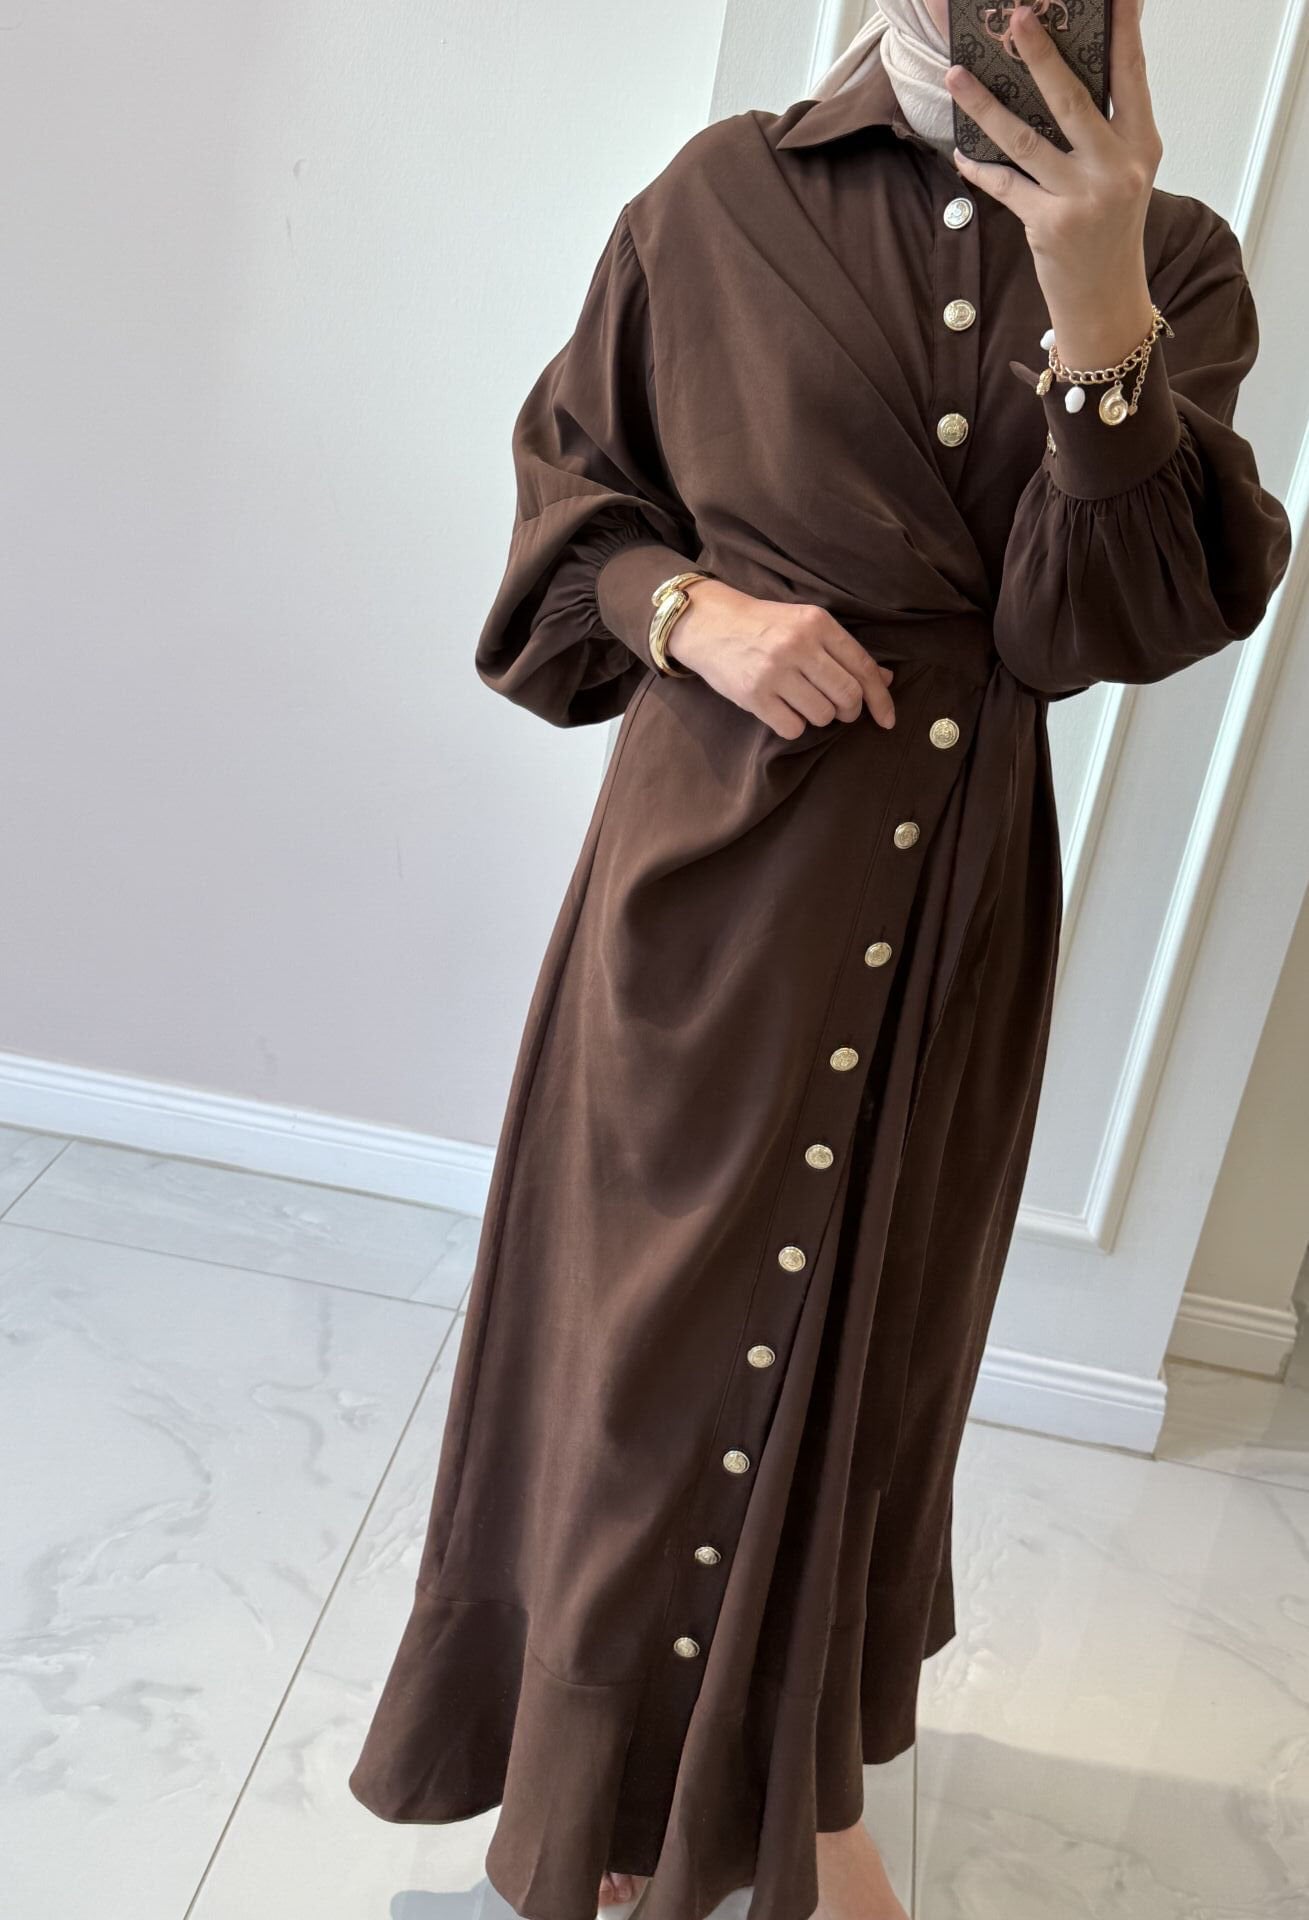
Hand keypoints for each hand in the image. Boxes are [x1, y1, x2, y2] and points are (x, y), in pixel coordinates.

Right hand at [668, 578, 895, 735]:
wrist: (710, 624)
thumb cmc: (764, 626)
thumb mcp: (806, 625)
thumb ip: (844, 651)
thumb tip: (884, 679)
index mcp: (817, 623)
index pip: (862, 666)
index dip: (880, 698)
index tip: (888, 719)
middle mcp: (799, 645)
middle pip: (847, 695)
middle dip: (849, 711)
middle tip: (840, 710)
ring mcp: (775, 671)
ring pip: (822, 715)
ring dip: (819, 717)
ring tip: (803, 702)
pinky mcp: (755, 695)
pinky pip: (793, 728)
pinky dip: (793, 726)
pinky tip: (782, 710)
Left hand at [944, 0, 1160, 366]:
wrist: (1107, 299)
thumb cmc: (1110, 228)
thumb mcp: (1125, 170)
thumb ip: (1109, 123)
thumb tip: (1075, 68)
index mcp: (1142, 144)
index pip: (1131, 74)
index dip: (1122, 29)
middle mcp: (1117, 167)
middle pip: (1072, 99)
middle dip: (1040, 55)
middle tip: (1015, 18)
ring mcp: (1083, 198)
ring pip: (1026, 139)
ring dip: (985, 106)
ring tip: (956, 75)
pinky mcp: (1049, 226)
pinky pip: (1006, 186)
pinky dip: (980, 168)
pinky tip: (960, 151)